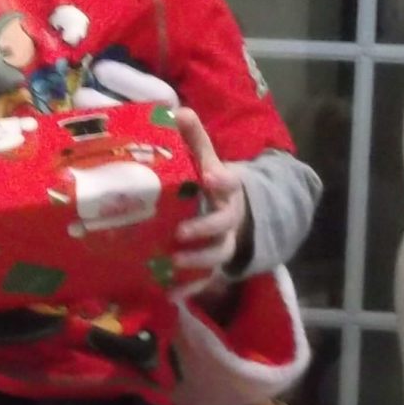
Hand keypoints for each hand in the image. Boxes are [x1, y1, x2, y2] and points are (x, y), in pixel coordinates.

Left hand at [172, 109, 248, 294]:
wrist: (233, 213)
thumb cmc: (208, 183)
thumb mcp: (205, 159)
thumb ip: (193, 138)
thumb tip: (177, 109)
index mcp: (225, 188)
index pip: (228, 181)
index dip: (221, 179)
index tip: (209, 177)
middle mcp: (228, 217)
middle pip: (222, 225)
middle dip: (204, 229)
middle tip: (181, 232)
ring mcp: (222, 243)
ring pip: (216, 255)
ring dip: (197, 260)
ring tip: (174, 261)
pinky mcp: (212, 265)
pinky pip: (204, 281)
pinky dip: (189, 289)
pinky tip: (170, 295)